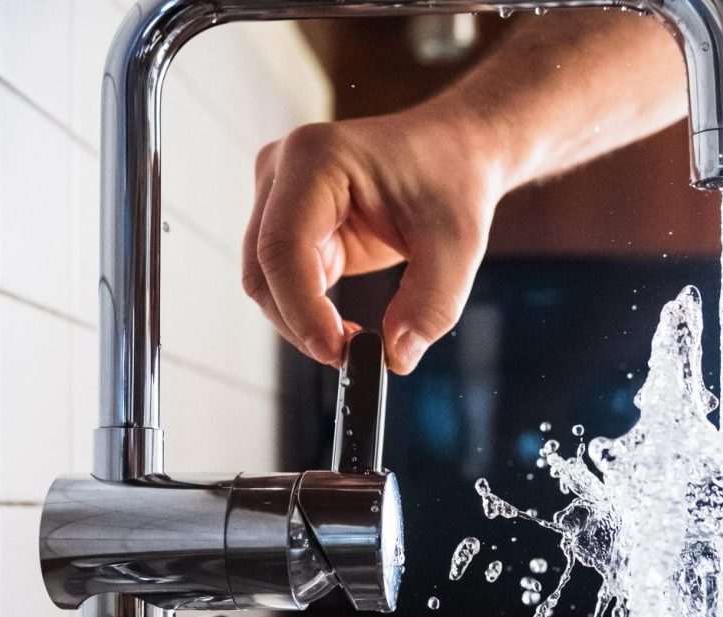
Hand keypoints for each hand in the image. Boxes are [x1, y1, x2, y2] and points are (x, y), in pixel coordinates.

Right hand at [242, 105, 505, 373]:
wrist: (455, 152)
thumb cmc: (453, 179)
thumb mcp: (458, 244)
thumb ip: (431, 304)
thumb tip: (396, 356)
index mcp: (317, 158)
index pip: (284, 246)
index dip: (301, 308)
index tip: (337, 351)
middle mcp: (283, 171)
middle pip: (264, 269)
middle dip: (301, 323)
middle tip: (351, 357)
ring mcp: (280, 197)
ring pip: (267, 282)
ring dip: (302, 322)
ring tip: (356, 342)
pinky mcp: (291, 224)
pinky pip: (285, 282)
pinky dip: (310, 313)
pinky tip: (346, 327)